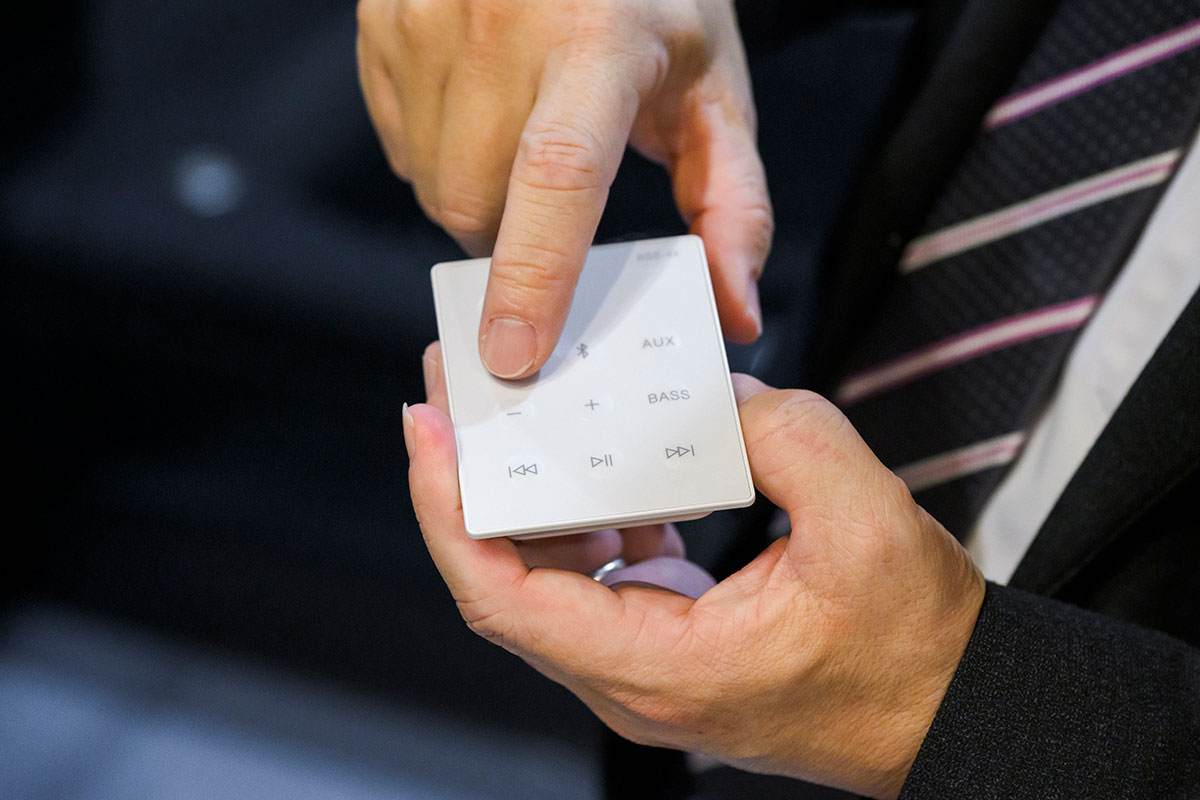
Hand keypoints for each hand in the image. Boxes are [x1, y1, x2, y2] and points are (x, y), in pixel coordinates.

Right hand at [358, 0, 771, 377]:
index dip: (533, 274)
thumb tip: (735, 309)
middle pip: (478, 202)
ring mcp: (425, 15)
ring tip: (525, 136)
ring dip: (477, 197)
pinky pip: (402, 147)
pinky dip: (441, 156)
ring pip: (432, 185)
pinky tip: (486, 111)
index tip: (515, 352)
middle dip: (513, 238)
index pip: (557, 173)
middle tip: (561, 197)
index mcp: (598, 34)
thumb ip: (735, 207)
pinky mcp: (382, 21)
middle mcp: (499, 19)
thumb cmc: (652, 4)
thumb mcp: (711, 93)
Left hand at [404, 362, 984, 798]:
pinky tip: (611, 459)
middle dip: (472, 481)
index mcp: (659, 665)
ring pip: (550, 574)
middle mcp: (633, 675)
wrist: (949, 706)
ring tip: (521, 413)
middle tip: (454, 392)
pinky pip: (599, 573)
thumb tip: (715, 395)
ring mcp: (647, 661)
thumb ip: (786, 436)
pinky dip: (591, 511)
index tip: (424, 429)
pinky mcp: (669, 638)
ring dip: (530, 493)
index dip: (448, 511)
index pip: (504, 597)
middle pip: (509, 577)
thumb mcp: (866, 524)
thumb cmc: (912, 650)